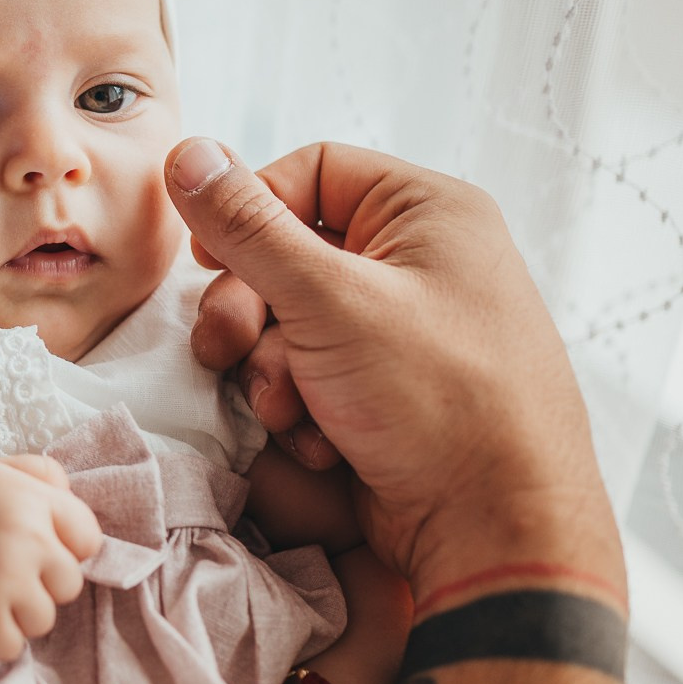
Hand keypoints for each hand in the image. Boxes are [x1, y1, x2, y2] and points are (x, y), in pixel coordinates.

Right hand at [0, 455, 102, 660]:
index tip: (34, 549)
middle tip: (2, 573)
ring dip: (17, 614)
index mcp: (32, 500)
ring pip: (44, 620)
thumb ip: (41, 473)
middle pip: (70, 585)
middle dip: (41, 584)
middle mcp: (24, 539)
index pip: (88, 540)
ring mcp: (3, 582)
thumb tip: (73, 496)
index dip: (63, 547)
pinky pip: (12, 646)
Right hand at [164, 139, 619, 593]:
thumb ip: (248, 227)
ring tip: (288, 411)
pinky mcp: (392, 391)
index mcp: (429, 213)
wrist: (496, 531)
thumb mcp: (329, 301)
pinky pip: (316, 375)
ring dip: (271, 371)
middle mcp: (423, 263)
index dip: (248, 212)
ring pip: (291, 323)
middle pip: (289, 254)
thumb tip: (186, 152)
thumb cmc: (438, 401)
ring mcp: (408, 331)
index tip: (209, 259)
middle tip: (227, 348)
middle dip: (250, 312)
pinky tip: (319, 440)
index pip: (310, 170)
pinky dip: (301, 408)